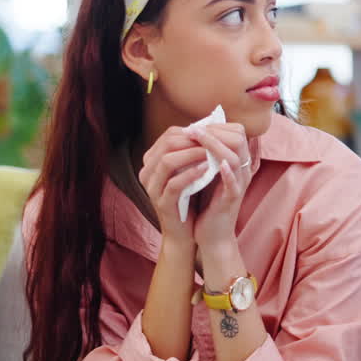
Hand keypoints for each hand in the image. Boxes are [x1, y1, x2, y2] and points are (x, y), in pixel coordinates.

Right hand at [138, 126, 211, 251]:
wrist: (185, 233)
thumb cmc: (190, 199)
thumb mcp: (189, 172)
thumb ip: (191, 152)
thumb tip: (209, 127)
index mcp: (152, 162)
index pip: (168, 136)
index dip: (191, 131)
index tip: (211, 132)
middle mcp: (148, 173)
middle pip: (166, 144)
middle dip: (191, 139)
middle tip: (212, 139)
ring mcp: (152, 188)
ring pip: (167, 161)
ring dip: (191, 154)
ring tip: (211, 152)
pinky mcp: (161, 203)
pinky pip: (174, 184)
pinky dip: (191, 174)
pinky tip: (206, 169)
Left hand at [187, 123, 252, 254]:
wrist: (212, 235)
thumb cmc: (208, 204)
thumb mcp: (208, 174)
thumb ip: (207, 156)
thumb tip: (194, 133)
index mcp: (237, 163)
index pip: (238, 132)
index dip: (219, 126)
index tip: (196, 125)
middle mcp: (242, 171)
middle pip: (240, 139)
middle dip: (215, 131)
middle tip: (194, 129)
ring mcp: (239, 185)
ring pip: (236, 158)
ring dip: (217, 145)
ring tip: (199, 138)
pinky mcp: (232, 201)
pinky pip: (235, 184)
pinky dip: (228, 173)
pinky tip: (218, 164)